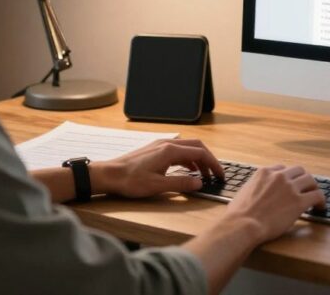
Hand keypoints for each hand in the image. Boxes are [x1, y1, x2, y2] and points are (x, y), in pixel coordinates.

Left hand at [92, 139, 225, 198]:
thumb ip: (181, 183)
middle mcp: (167, 144)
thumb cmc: (130, 181)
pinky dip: (187, 159)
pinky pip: (178, 150)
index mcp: (170, 151)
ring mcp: (160, 145)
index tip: (221, 175)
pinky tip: (187, 170)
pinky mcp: (155, 150)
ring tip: (203, 174)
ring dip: (198, 159)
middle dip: (209, 159)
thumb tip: (200, 182)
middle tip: (215, 174)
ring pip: (187, 147)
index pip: (200, 152)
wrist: (109, 175)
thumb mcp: (158, 186)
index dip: (214, 164)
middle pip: (196, 146)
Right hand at [223, 165, 325, 242]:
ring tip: (315, 197)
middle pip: (299, 171)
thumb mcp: (243, 192)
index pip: (282, 169)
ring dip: (313, 188)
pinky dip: (321, 200)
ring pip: (310, 180)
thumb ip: (253, 188)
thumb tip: (253, 194)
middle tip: (305, 188)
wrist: (243, 224)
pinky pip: (317, 196)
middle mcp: (279, 176)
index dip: (288, 177)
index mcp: (264, 172)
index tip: (290, 185)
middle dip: (303, 179)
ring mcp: (290, 188)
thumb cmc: (238, 214)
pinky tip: (320, 207)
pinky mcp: (299, 202)